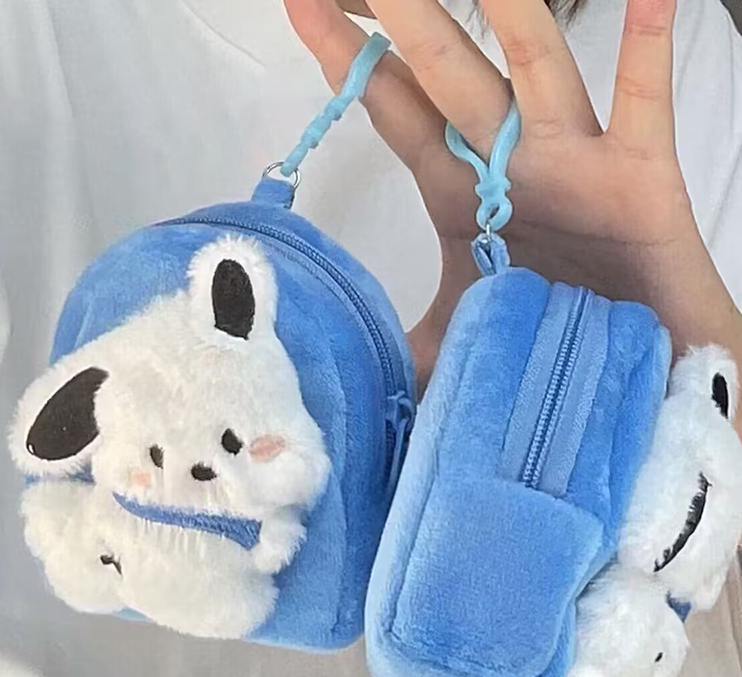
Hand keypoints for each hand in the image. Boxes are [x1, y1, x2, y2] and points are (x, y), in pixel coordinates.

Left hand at [284, 0, 741, 403]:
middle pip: (443, 72)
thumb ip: (406, 342)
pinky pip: (644, 102)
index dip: (350, 62)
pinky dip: (647, 49)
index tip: (304, 8)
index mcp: (459, 192)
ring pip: (530, 66)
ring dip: (499, 11)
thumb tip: (350, 367)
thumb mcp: (456, 338)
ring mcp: (572, 159)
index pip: (396, 111)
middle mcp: (507, 162)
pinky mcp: (638, 176)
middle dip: (398, 18)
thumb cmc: (546, 335)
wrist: (633, 366)